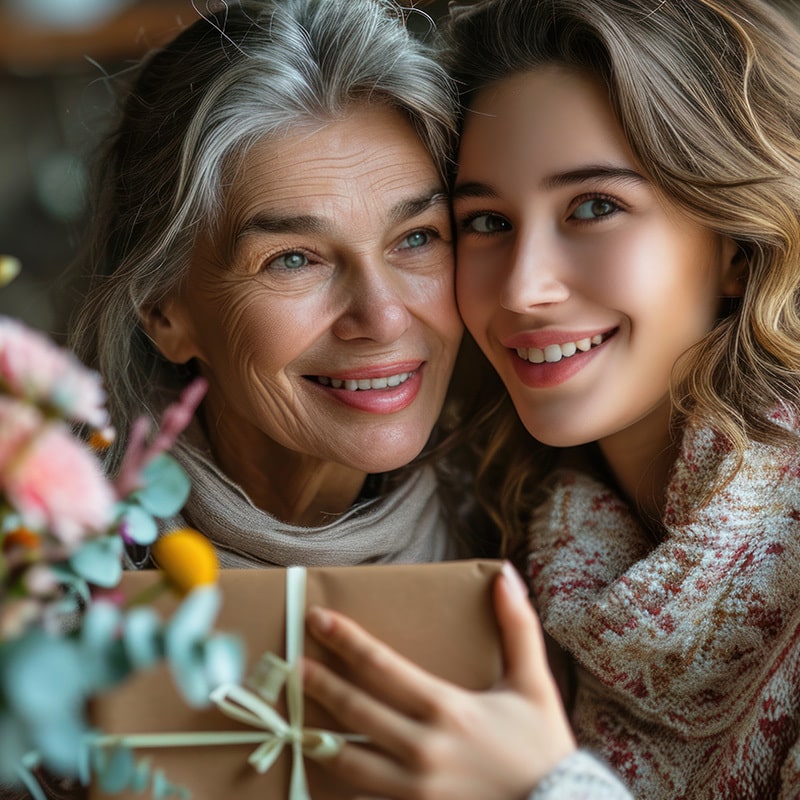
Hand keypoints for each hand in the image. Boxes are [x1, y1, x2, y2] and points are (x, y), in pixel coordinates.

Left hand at [302, 562, 575, 799]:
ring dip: (319, 740)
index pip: (381, 666)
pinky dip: (346, 793)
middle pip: (355, 711)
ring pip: (351, 763)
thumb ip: (517, 627)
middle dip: (318, 685)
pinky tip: (329, 779)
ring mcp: (416, 790)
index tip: (318, 620)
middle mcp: (423, 748)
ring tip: (296, 723)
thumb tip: (506, 575)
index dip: (346, 640)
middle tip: (287, 666)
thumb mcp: (534, 682)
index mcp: (447, 708)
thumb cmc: (543, 746)